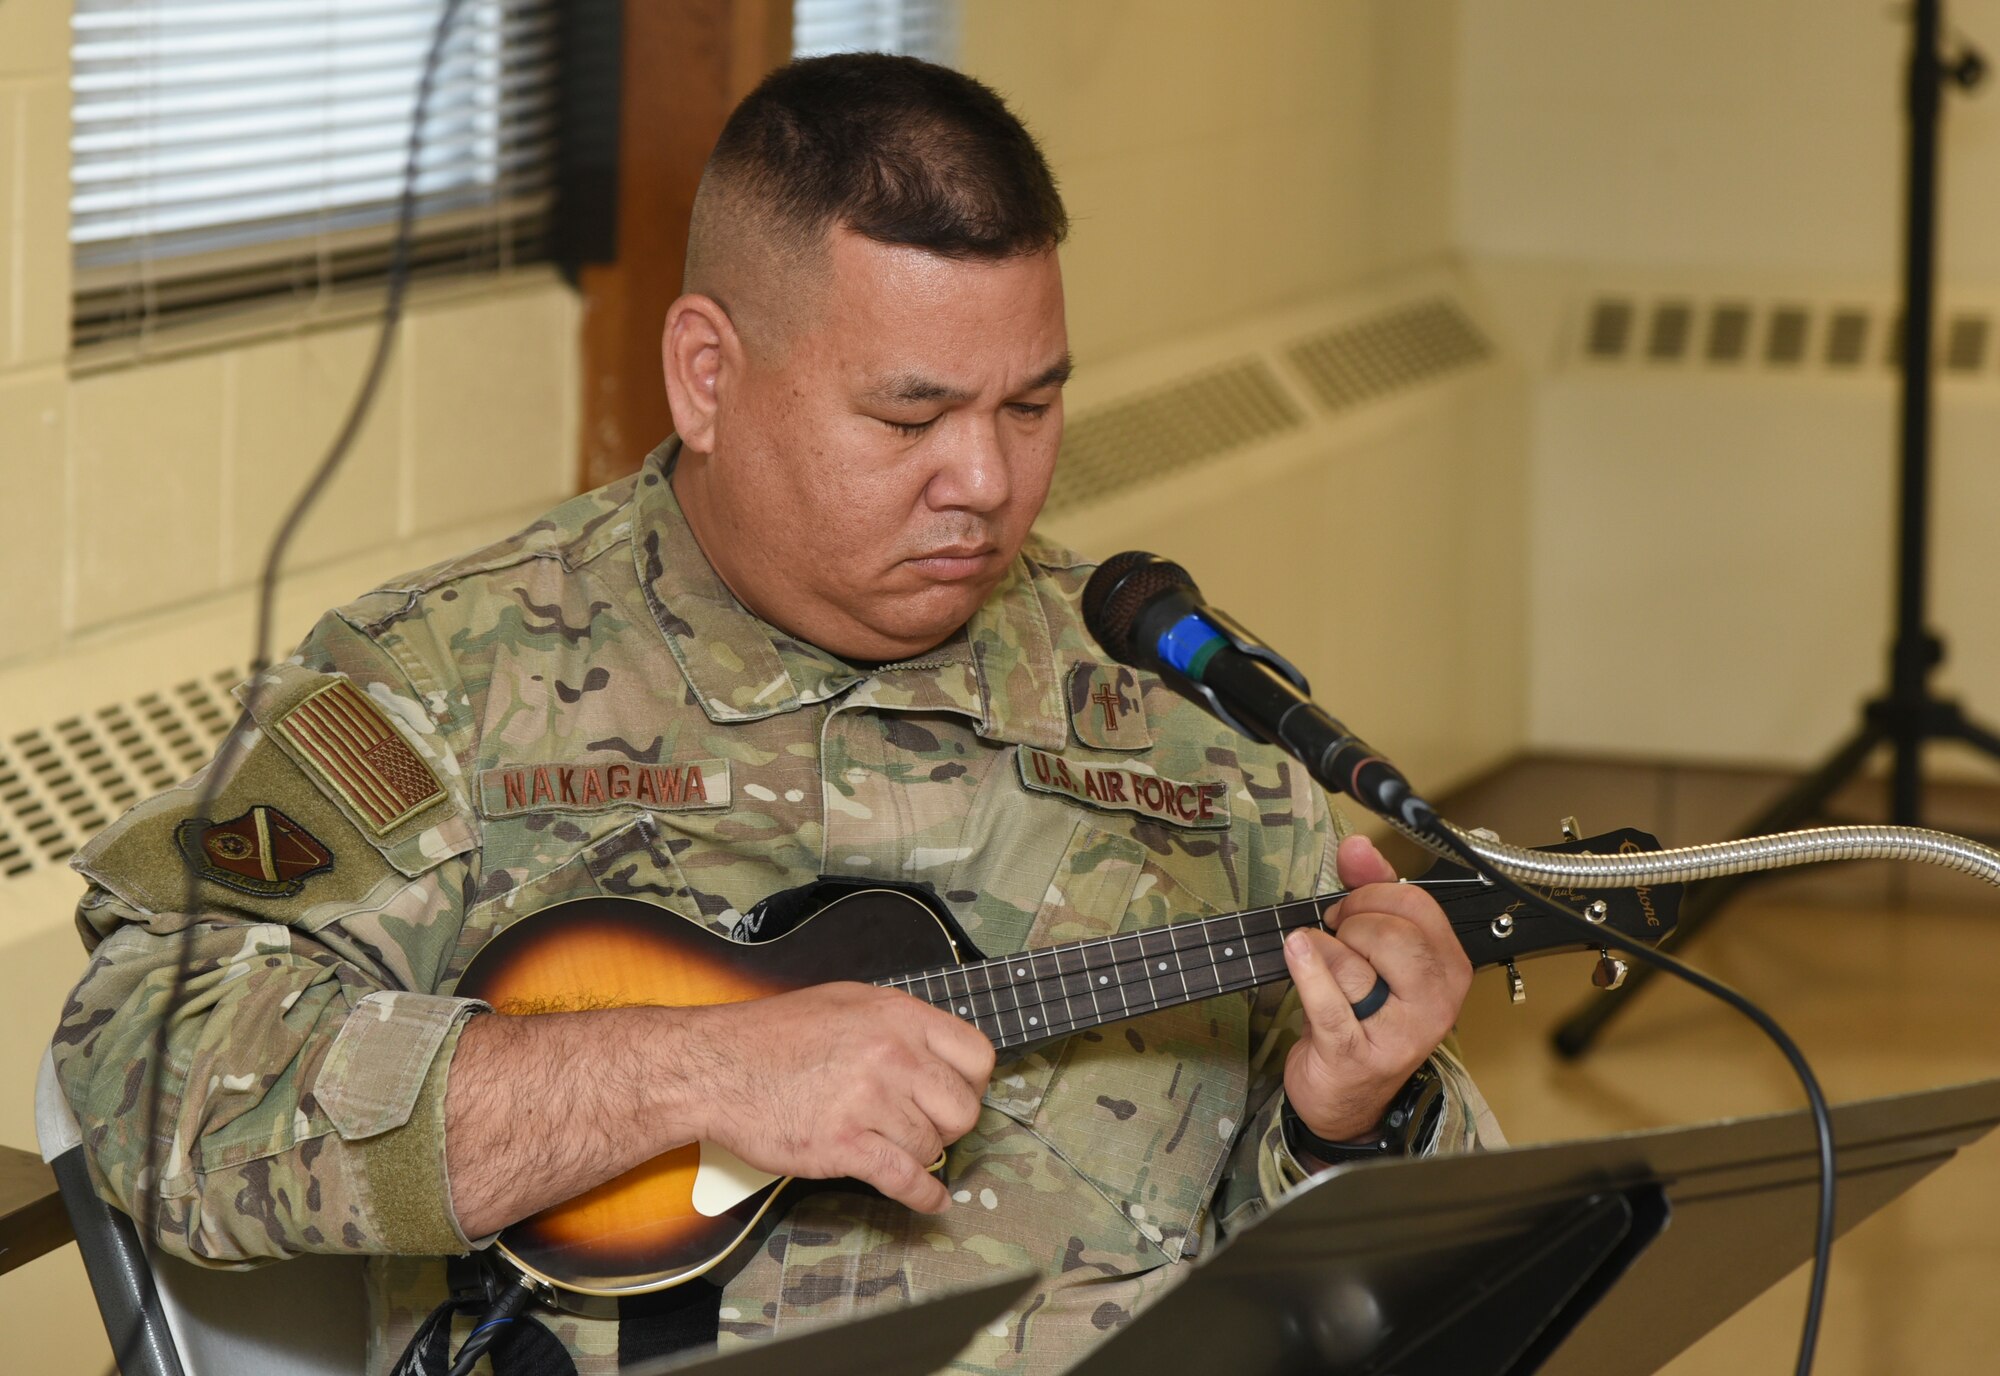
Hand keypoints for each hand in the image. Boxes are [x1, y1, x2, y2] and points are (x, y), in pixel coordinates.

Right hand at [697, 983, 995, 1212]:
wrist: (715, 1066)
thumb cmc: (772, 1035)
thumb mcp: (846, 1002)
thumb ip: (896, 1024)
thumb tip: (935, 1051)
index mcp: (897, 1016)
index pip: (977, 1056)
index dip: (972, 1083)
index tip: (957, 1095)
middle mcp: (892, 1055)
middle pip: (962, 1109)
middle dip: (948, 1126)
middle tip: (925, 1127)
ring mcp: (869, 1101)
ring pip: (930, 1147)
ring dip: (914, 1154)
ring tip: (887, 1143)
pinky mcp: (844, 1145)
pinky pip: (905, 1179)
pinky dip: (924, 1197)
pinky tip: (932, 1201)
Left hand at [1280, 834, 1471, 1142]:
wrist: (1345, 1094)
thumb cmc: (1363, 1015)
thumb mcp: (1374, 949)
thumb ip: (1370, 892)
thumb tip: (1357, 846)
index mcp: (1449, 967)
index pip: (1417, 904)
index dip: (1371, 896)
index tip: (1349, 910)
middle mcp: (1436, 1001)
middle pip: (1393, 932)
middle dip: (1351, 921)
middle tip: (1335, 936)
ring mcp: (1400, 1032)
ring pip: (1356, 962)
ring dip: (1323, 953)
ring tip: (1320, 966)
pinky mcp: (1358, 1054)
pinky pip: (1329, 1000)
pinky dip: (1307, 971)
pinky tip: (1295, 953)